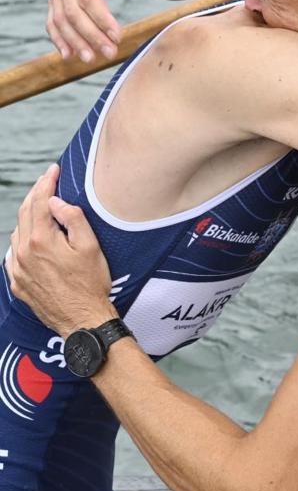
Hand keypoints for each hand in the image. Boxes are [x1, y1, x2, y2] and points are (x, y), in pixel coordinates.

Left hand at [9, 165, 115, 337]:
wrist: (82, 320)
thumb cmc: (91, 284)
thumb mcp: (90, 247)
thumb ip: (73, 219)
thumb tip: (56, 202)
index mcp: (41, 241)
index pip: (41, 202)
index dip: (47, 182)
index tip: (53, 170)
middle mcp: (24, 253)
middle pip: (25, 214)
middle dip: (36, 194)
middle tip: (47, 181)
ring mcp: (18, 269)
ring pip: (17, 232)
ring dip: (27, 216)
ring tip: (41, 207)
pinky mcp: (18, 283)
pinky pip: (13, 254)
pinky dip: (21, 239)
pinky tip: (31, 238)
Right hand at [48, 0, 144, 60]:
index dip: (102, 18)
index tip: (118, 37)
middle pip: (73, 12)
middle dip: (91, 35)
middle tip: (110, 54)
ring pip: (60, 20)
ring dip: (75, 42)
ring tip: (92, 60)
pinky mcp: (54, 2)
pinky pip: (52, 23)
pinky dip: (59, 40)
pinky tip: (69, 56)